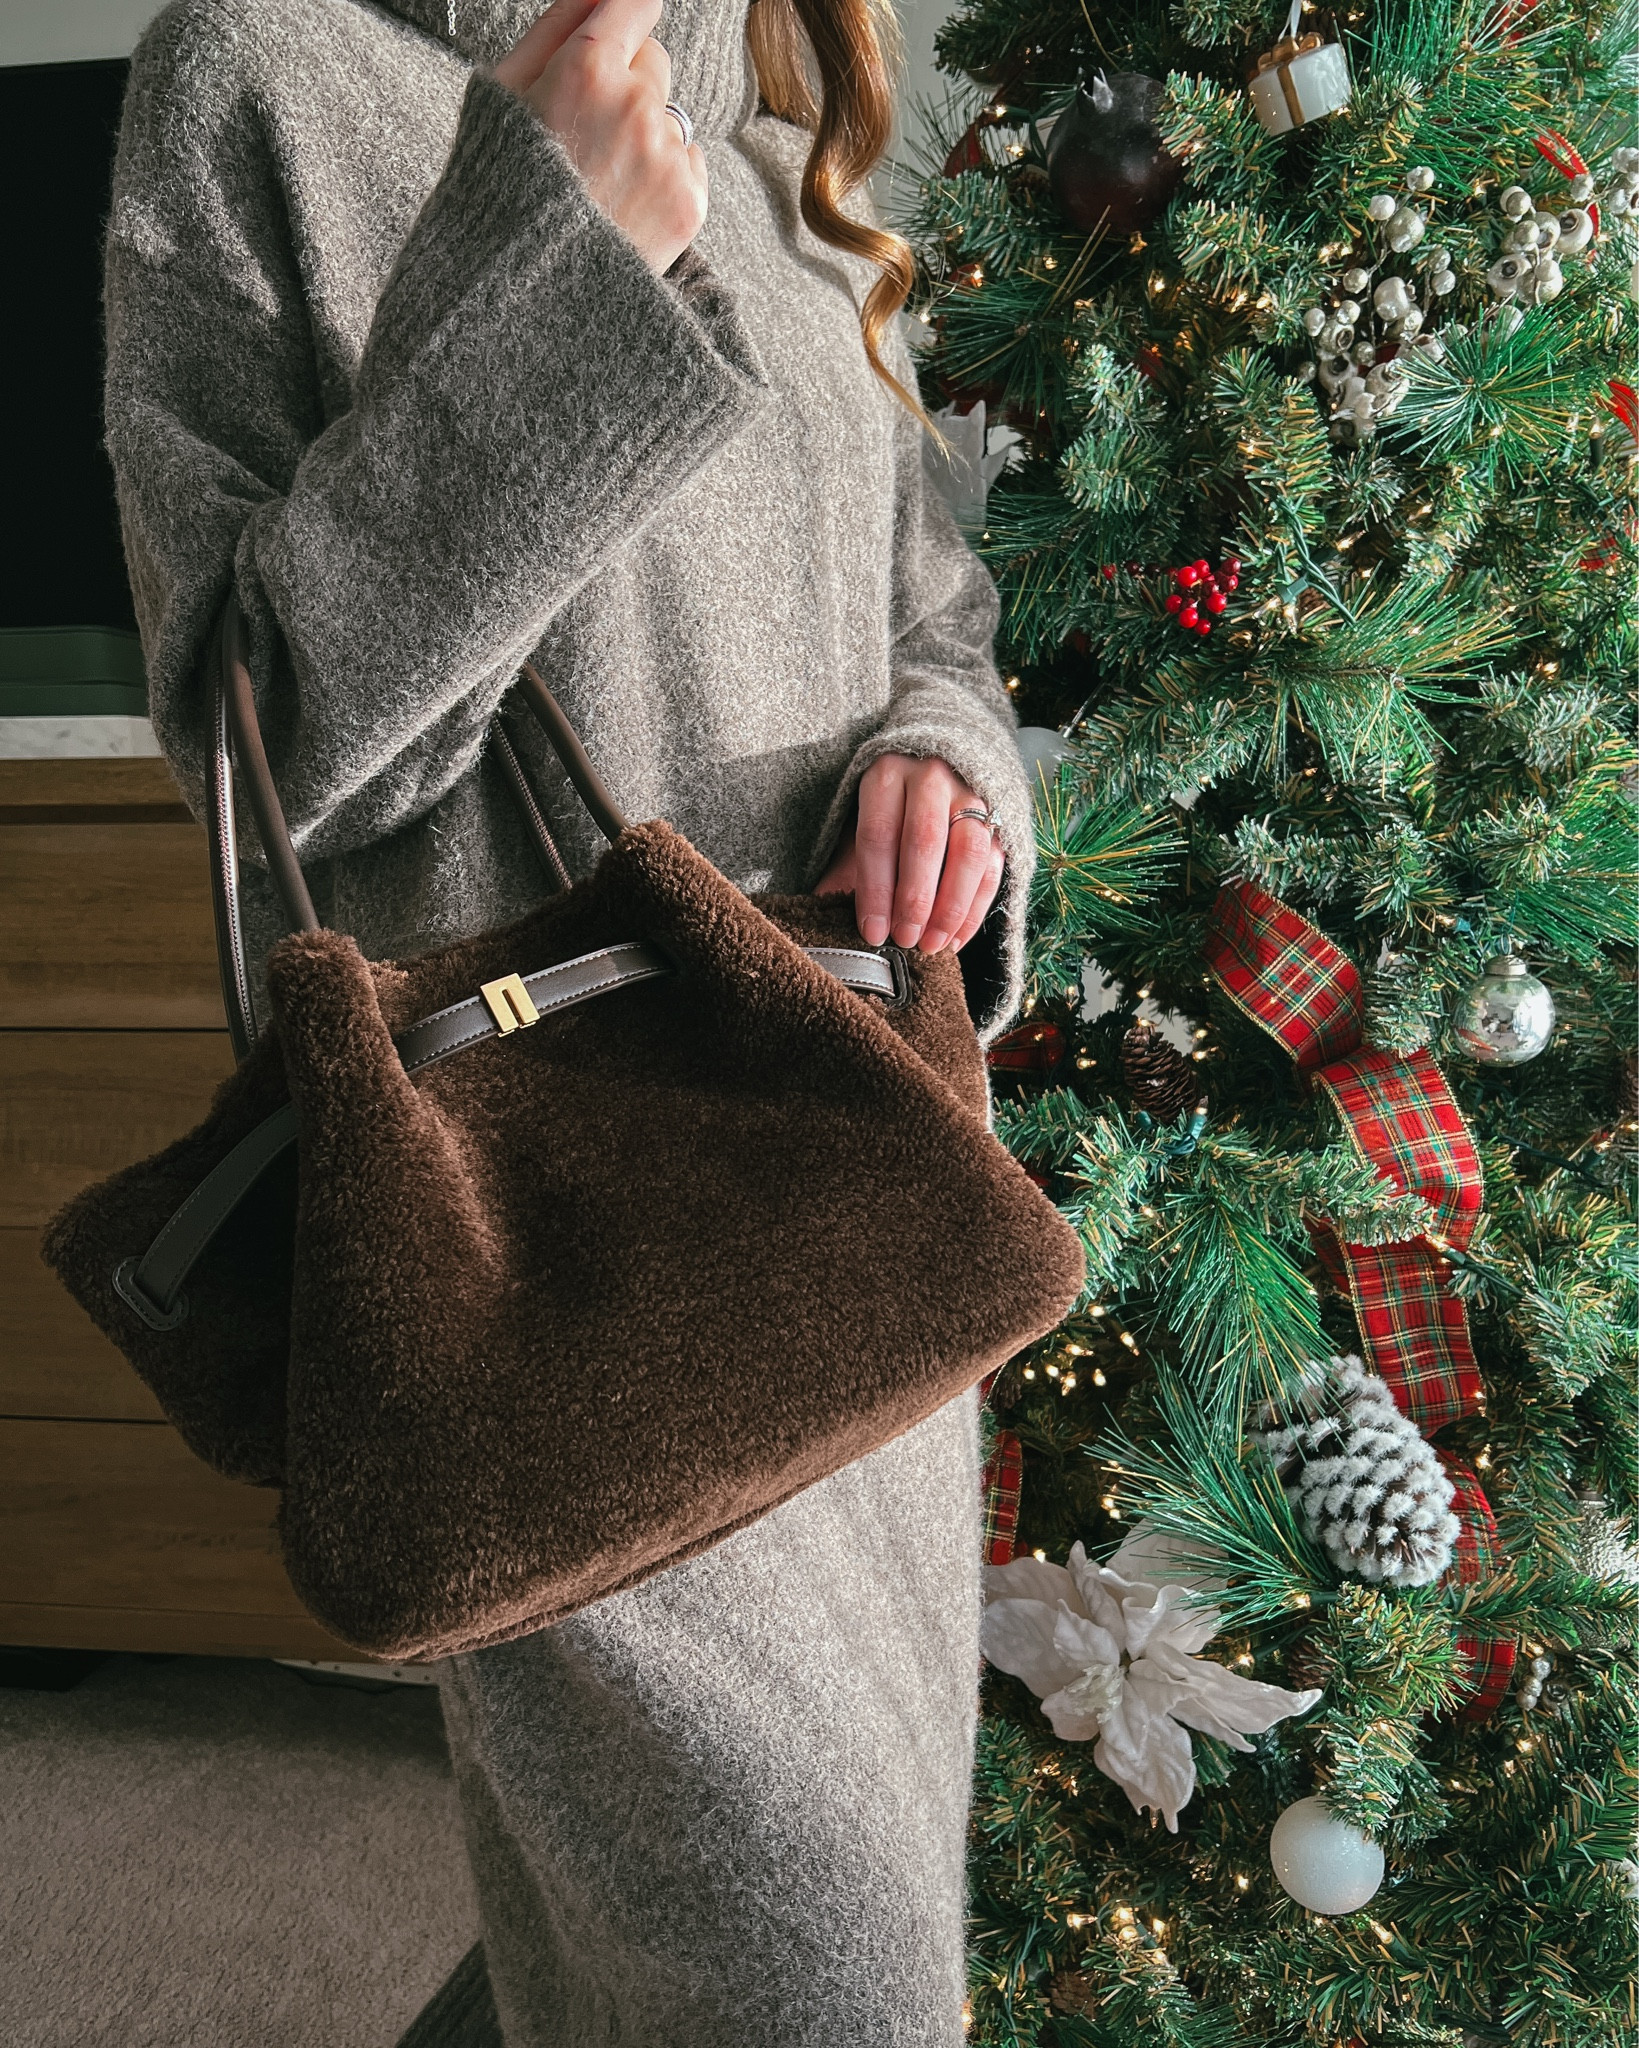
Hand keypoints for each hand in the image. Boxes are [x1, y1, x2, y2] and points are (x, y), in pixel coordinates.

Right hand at [494, 0, 707, 274]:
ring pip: (669, 118)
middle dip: (628, 82)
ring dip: (643, 137)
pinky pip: (687, 164)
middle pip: (654, 60)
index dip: (627, 14)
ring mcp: (666, 158)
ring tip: (601, 183)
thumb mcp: (505, 93)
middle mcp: (636, 107)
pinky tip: (624, 207)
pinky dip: (663, 179)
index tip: (621, 26)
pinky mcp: (689, 204)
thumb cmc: (502, 186)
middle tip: (586, 135)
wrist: (526, 290)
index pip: (635, 3)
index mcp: (587, 69)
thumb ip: (556, 25)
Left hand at [815, 755, 1004, 954]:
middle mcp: (930, 776)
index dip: (875, 888)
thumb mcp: (855, 829)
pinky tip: (956, 938)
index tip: (873, 932)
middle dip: (915, 898)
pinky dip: (976, 907)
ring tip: (933, 945)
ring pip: (969, 851)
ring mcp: (969, 793)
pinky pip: (993, 864)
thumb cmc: (885, 813)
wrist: (928, 772)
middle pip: (925, 839)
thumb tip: (819, 918)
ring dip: (952, 906)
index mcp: (886, 775)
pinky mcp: (998, 816)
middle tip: (906, 940)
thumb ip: (844, 871)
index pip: (878, 835)